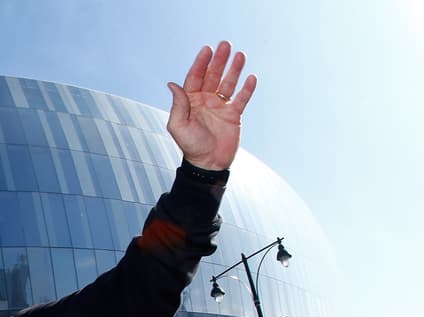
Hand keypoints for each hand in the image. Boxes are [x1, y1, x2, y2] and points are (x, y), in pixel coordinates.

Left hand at [166, 41, 255, 170]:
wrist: (208, 164)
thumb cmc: (190, 146)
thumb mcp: (178, 125)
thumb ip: (178, 104)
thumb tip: (172, 84)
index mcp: (191, 101)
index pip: (195, 77)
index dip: (201, 63)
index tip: (207, 50)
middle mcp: (205, 101)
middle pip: (213, 76)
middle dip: (219, 60)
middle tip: (225, 45)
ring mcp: (220, 107)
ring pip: (228, 84)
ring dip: (234, 70)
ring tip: (240, 55)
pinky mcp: (233, 115)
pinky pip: (241, 99)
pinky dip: (247, 89)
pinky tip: (251, 78)